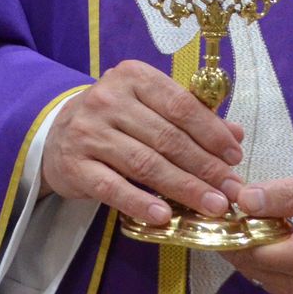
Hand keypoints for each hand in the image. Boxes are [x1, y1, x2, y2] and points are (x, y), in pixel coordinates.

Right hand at [41, 59, 244, 225]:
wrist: (56, 133)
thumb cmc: (114, 118)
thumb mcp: (149, 107)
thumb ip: (190, 117)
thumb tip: (235, 134)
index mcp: (133, 77)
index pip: (180, 105)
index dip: (211, 132)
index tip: (235, 157)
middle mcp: (108, 100)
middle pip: (167, 137)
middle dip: (205, 167)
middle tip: (232, 191)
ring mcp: (89, 132)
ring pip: (145, 164)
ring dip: (184, 187)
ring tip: (212, 206)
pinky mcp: (75, 165)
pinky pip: (113, 188)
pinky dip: (140, 202)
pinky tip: (164, 216)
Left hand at [222, 165, 292, 293]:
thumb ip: (288, 193)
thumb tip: (241, 199)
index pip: (251, 250)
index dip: (231, 224)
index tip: (224, 195)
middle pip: (249, 264)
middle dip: (236, 232)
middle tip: (238, 196)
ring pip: (256, 272)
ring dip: (249, 242)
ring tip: (260, 208)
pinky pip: (270, 277)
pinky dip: (264, 253)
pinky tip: (275, 228)